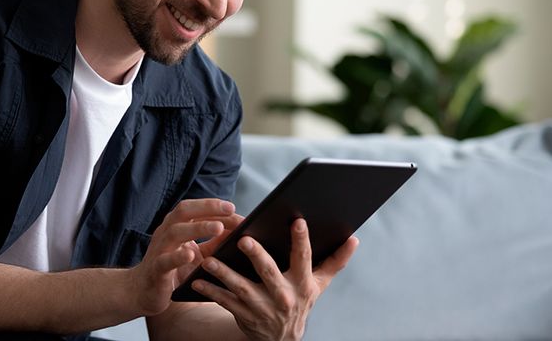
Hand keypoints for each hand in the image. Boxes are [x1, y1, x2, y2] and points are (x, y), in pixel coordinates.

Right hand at [129, 198, 241, 315]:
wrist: (144, 292)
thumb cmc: (173, 270)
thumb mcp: (196, 254)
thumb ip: (212, 243)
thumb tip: (239, 233)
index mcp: (175, 226)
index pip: (193, 209)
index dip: (212, 205)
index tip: (231, 207)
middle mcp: (166, 233)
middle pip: (183, 212)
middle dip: (207, 208)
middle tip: (229, 209)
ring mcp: (159, 250)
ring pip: (175, 232)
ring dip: (198, 228)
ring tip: (218, 227)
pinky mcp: (156, 270)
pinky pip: (165, 261)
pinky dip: (177, 256)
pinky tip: (190, 255)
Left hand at [192, 219, 358, 340]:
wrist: (283, 339)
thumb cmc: (301, 300)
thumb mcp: (319, 284)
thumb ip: (335, 261)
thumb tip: (355, 238)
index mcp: (302, 283)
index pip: (304, 258)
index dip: (301, 241)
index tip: (297, 221)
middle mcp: (283, 296)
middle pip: (269, 272)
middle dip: (257, 256)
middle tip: (244, 239)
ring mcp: (262, 308)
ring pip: (240, 288)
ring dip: (223, 273)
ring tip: (209, 259)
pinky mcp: (244, 316)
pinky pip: (224, 302)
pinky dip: (210, 291)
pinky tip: (196, 279)